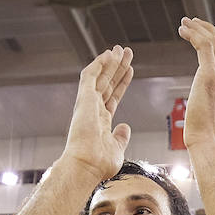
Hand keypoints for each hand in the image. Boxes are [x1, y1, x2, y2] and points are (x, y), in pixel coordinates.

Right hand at [62, 46, 133, 179]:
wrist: (86, 166)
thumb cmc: (100, 163)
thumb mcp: (117, 148)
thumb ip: (121, 137)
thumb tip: (125, 128)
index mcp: (100, 121)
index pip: (113, 96)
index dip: (122, 82)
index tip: (130, 71)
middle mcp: (93, 110)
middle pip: (108, 83)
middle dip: (117, 67)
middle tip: (126, 52)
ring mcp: (88, 104)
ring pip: (100, 76)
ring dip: (110, 62)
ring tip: (121, 49)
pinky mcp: (84, 99)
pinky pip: (90, 76)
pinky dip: (99, 64)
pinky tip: (108, 54)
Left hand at [178, 17, 214, 152]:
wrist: (207, 144)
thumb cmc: (206, 136)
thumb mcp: (214, 115)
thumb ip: (214, 102)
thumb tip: (207, 102)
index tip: (203, 36)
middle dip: (209, 29)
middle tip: (192, 22)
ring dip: (199, 28)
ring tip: (185, 23)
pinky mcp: (210, 76)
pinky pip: (204, 45)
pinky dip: (194, 34)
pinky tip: (183, 30)